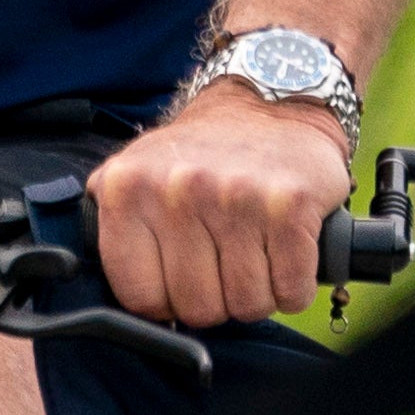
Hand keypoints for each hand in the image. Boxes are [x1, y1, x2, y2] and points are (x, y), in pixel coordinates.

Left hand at [87, 80, 353, 327]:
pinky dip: (293, 283)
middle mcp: (178, 190)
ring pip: (247, 306)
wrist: (270, 101)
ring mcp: (237, 196)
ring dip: (257, 291)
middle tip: (224, 257)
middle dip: (216, 297)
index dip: (166, 300)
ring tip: (253, 248)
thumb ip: (121, 237)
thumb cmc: (202, 156)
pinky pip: (291, 291)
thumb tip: (133, 313)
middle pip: (198, 310)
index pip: (140, 299)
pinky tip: (283, 249)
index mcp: (127, 189)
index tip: (179, 276)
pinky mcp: (290, 205)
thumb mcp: (136, 179)